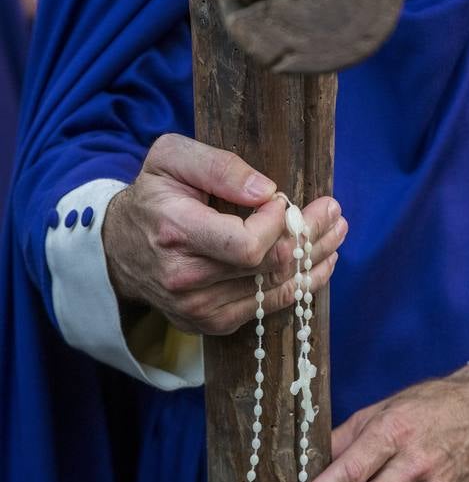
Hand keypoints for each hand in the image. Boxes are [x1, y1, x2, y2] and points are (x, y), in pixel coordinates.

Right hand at [103, 133, 346, 333]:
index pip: (247, 244)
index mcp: (175, 232)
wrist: (119, 249)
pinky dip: (300, 285)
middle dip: (308, 234)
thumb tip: (265, 190)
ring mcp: (198, 308)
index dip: (277, 222)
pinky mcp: (211, 323)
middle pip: (269, 264)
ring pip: (275, 286)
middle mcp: (185, 279)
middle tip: (333, 210)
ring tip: (336, 232)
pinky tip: (320, 265)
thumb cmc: (153, 196)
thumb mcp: (171, 158)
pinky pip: (268, 307)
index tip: (282, 199)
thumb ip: (217, 166)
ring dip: (313, 258)